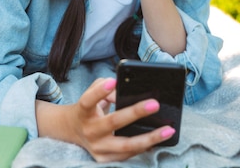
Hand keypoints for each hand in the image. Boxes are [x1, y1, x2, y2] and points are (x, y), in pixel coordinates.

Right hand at [57, 78, 175, 161]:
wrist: (71, 131)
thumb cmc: (88, 108)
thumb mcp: (91, 93)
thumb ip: (104, 87)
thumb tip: (122, 93)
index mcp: (83, 111)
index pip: (89, 100)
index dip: (100, 91)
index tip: (114, 81)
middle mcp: (89, 131)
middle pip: (113, 122)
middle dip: (135, 112)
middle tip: (155, 104)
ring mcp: (96, 148)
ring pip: (125, 145)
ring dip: (149, 138)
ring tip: (168, 130)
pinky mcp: (104, 159)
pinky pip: (128, 155)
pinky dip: (144, 147)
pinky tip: (159, 141)